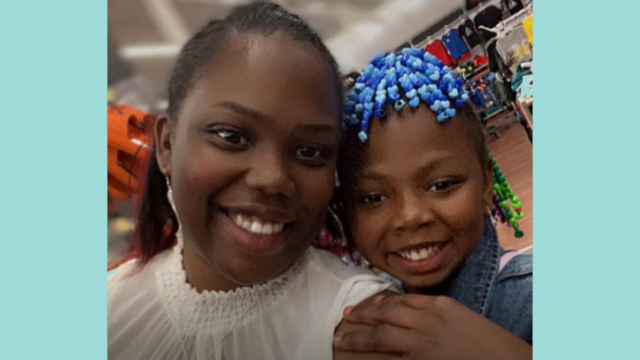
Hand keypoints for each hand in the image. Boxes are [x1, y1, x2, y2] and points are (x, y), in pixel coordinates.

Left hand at [333, 293, 530, 359]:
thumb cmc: (496, 347)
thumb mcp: (467, 322)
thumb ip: (442, 318)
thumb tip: (419, 322)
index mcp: (441, 305)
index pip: (402, 300)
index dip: (379, 303)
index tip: (366, 305)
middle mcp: (428, 320)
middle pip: (386, 314)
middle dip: (363, 315)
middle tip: (345, 316)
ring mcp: (423, 343)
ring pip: (381, 337)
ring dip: (358, 337)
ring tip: (341, 336)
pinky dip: (374, 359)